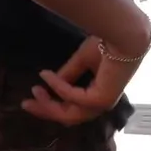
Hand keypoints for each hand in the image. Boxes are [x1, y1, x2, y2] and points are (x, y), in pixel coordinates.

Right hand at [22, 27, 148, 125]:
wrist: (124, 34)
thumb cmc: (108, 42)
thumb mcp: (82, 60)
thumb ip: (69, 74)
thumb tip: (51, 83)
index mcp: (100, 93)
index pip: (74, 108)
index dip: (53, 104)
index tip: (34, 94)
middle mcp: (102, 103)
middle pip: (69, 116)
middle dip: (46, 110)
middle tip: (25, 103)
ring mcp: (102, 103)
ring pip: (69, 114)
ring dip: (49, 104)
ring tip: (34, 91)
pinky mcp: (100, 99)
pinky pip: (71, 97)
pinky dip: (57, 87)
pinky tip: (47, 76)